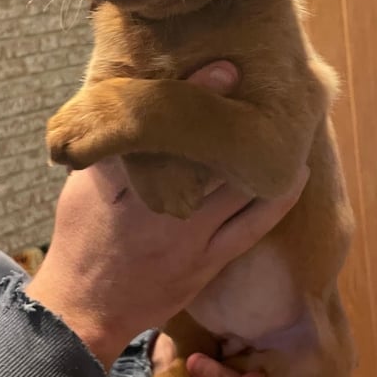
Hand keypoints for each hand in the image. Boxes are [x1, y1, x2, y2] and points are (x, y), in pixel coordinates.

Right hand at [27, 62, 308, 367]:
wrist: (83, 309)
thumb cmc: (80, 239)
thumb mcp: (81, 188)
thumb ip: (112, 151)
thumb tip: (135, 107)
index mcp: (120, 187)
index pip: (159, 135)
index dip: (193, 99)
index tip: (223, 67)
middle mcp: (158, 211)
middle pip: (205, 157)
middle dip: (236, 123)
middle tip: (271, 87)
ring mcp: (188, 239)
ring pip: (235, 189)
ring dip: (262, 156)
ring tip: (288, 123)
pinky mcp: (207, 263)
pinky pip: (251, 229)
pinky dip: (276, 200)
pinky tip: (295, 175)